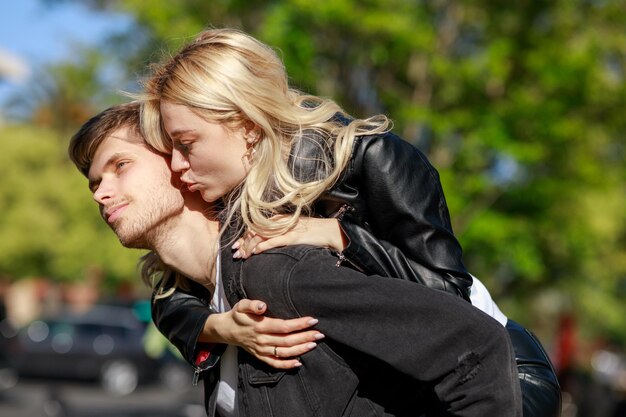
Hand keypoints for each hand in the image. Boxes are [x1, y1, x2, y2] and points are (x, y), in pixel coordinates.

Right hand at [202, 299, 324, 368]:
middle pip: (287, 340)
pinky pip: (275, 364)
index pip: (284, 326)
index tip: (313, 320)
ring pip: (284, 352)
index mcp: (260, 326)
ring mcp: (262, 350)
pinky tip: (299, 362)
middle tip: (320, 334)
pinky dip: (287, 365)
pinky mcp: (260, 357)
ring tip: (314, 344)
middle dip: (305, 337)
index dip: (299, 324)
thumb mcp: (241, 305)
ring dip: (300, 349)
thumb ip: (252, 304)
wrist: (226, 330)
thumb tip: (263, 306)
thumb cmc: (237, 315)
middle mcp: (262, 340)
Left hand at [232, 216, 346, 258]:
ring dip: (249, 247)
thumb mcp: (294, 231)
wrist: (330, 231)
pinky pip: (273, 241)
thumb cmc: (314, 233)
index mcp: (279, 220)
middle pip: (256, 231)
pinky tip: (255, 252)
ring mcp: (286, 229)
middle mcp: (280, 223)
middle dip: (244, 244)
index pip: (256, 227)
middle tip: (237, 254)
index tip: (237, 247)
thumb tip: (269, 244)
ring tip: (243, 256)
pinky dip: (263, 246)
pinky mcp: (292, 237)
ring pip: (262, 236)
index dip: (245, 238)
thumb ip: (282, 235)